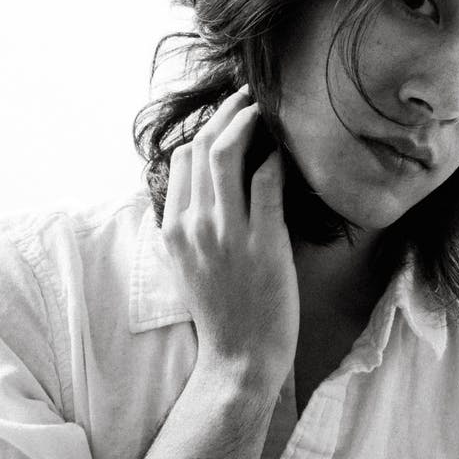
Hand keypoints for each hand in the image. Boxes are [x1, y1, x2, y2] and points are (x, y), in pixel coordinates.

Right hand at [162, 89, 298, 392]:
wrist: (239, 359)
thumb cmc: (222, 313)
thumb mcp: (189, 265)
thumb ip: (190, 225)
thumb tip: (204, 188)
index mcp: (173, 229)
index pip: (182, 160)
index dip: (205, 129)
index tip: (226, 117)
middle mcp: (195, 226)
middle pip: (202, 147)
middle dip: (226, 113)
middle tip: (249, 100)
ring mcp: (228, 234)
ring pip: (228, 154)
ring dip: (247, 122)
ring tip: (265, 111)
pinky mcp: (264, 244)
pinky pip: (267, 182)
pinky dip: (275, 157)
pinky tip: (285, 150)